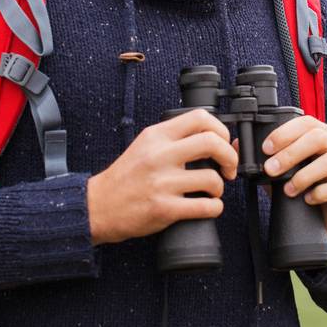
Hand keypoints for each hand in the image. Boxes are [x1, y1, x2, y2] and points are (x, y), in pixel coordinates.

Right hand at [86, 108, 238, 245]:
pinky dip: (215, 208)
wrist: (97, 206)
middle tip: (228, 168)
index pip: (200, 118)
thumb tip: (217, 139)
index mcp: (157, 136)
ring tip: (211, 191)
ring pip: (213, 179)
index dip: (221, 130)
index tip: (224, 143)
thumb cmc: (125, 178)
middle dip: (230, 157)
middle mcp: (160, 155)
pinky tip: (208, 206)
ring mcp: (162, 182)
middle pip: (213, 143)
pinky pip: (206, 207)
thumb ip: (175, 139)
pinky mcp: (164, 208)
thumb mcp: (145, 146)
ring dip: (220, 187)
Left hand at [253, 115, 326, 243]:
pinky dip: (321, 192)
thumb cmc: (301, 190)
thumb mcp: (278, 173)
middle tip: (270, 169)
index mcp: (319, 139)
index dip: (286, 132)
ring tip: (287, 190)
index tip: (265, 148)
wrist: (320, 220)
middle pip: (319, 138)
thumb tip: (237, 145)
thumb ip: (262, 159)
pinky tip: (307, 199)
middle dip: (291, 153)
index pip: (307, 123)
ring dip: (304, 175)